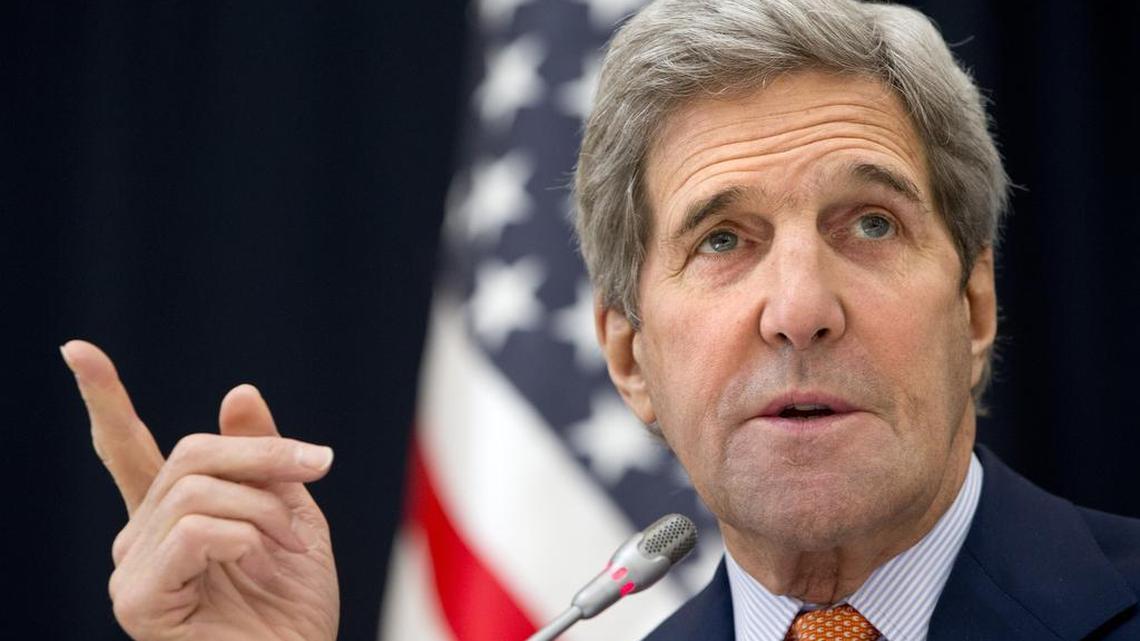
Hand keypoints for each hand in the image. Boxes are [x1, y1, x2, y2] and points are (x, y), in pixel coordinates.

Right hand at [61, 340, 339, 640]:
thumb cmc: (294, 606)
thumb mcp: (290, 514)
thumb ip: (261, 457)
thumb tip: (237, 392)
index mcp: (170, 516)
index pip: (128, 449)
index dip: (103, 398)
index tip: (78, 350)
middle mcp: (139, 539)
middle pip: (189, 454)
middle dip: (264, 453)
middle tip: (320, 464)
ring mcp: (134, 571)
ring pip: (196, 490)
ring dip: (264, 508)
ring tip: (291, 548)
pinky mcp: (140, 601)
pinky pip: (194, 530)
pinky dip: (243, 536)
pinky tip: (258, 564)